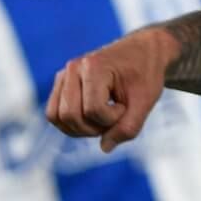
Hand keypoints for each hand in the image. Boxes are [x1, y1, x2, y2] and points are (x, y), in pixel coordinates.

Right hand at [46, 26, 176, 151]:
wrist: (143, 52)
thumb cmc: (146, 74)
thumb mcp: (145, 102)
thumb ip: (128, 128)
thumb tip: (104, 148)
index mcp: (94, 66)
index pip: (93, 110)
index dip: (113, 119)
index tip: (127, 106)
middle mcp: (73, 68)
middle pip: (69, 115)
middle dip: (94, 127)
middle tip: (116, 116)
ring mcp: (64, 75)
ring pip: (57, 117)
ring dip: (81, 128)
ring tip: (104, 118)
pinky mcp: (62, 84)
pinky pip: (54, 114)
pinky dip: (72, 124)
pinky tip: (94, 119)